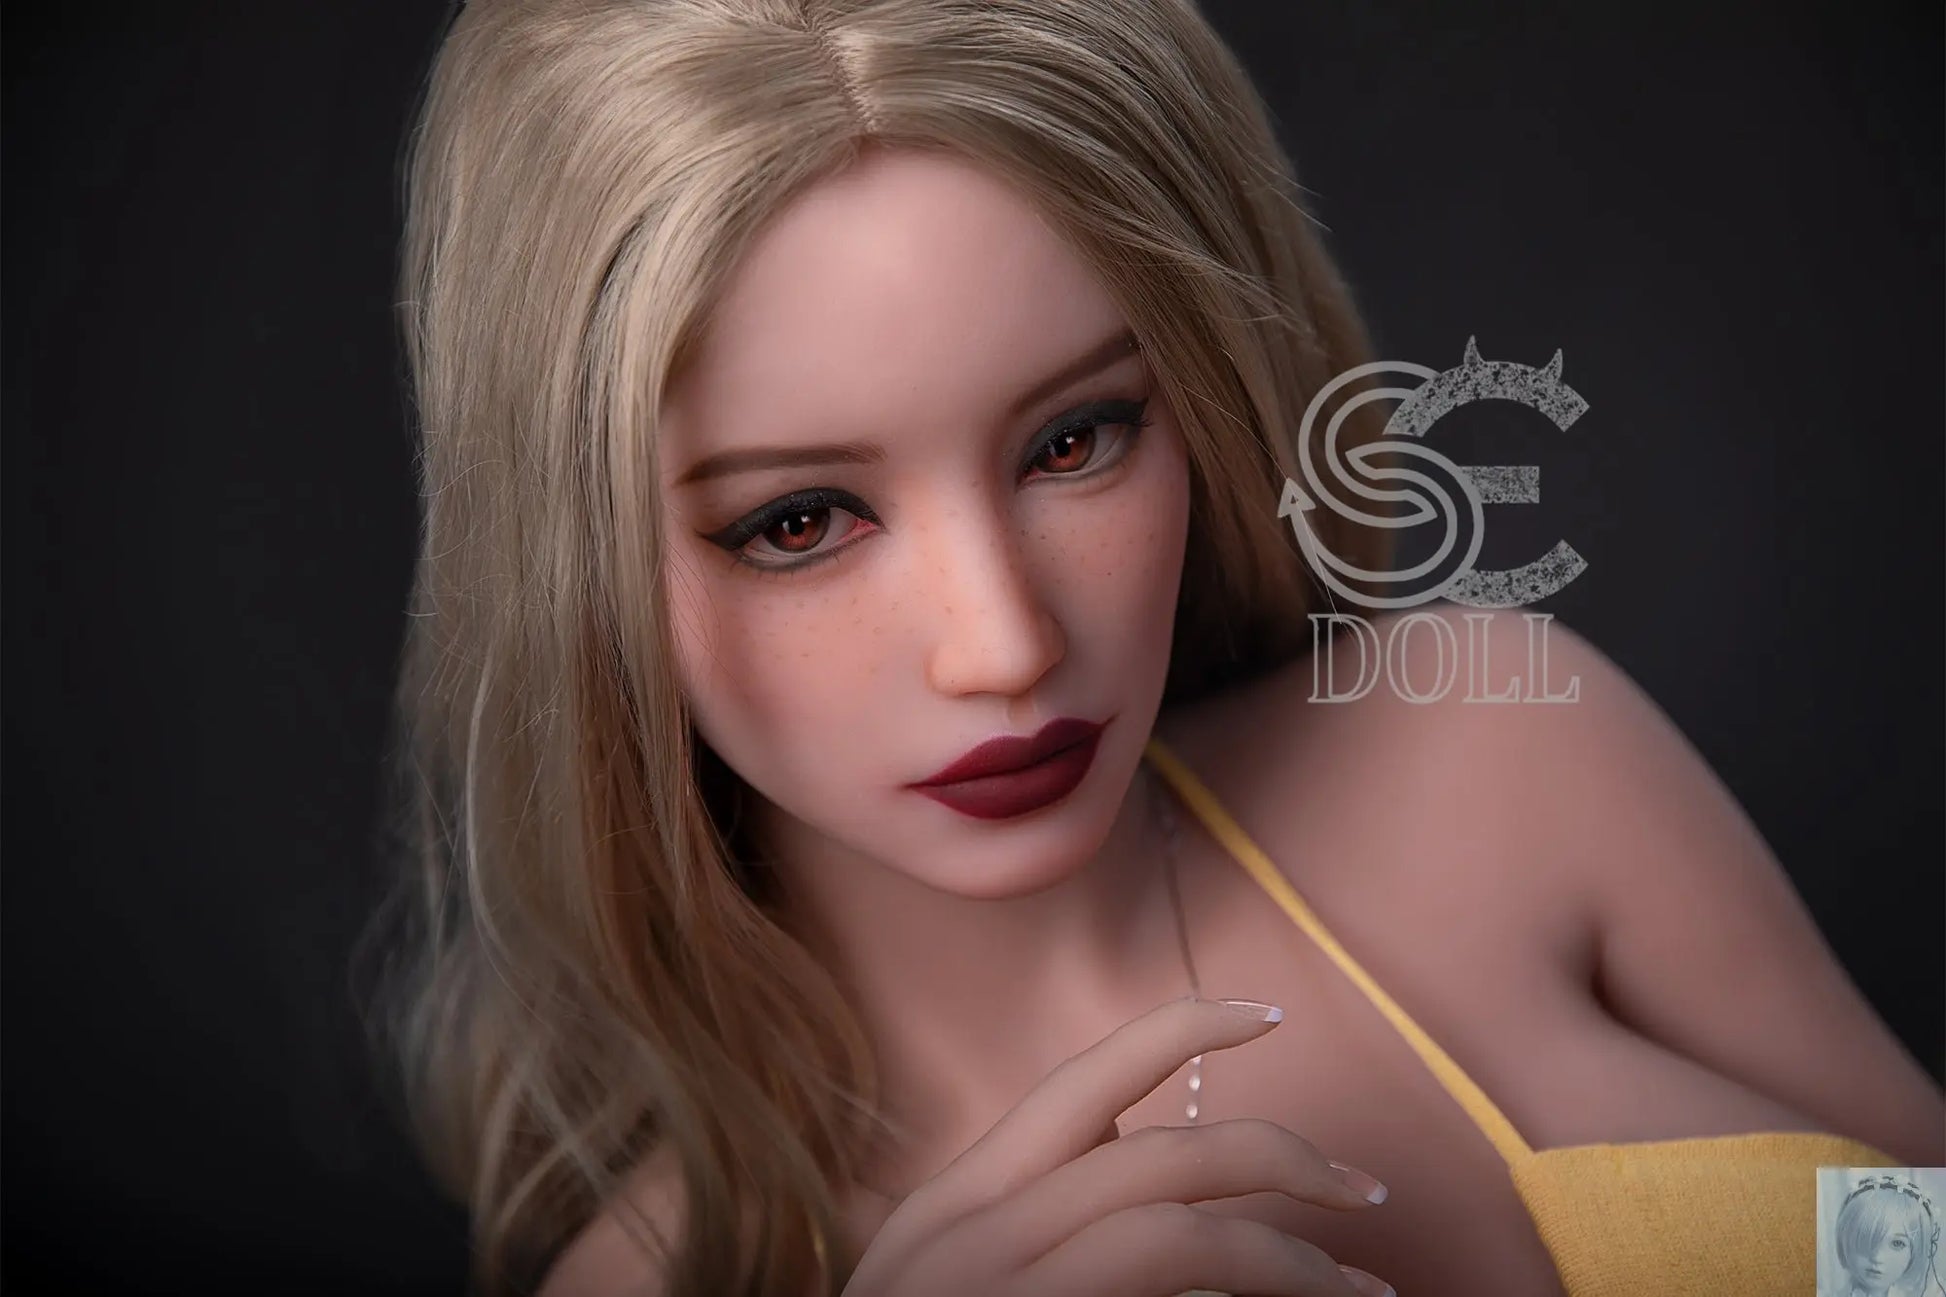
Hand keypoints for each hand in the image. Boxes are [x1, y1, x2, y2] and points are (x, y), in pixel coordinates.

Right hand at [839, 997, 1393, 1296]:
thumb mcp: (948, 1277)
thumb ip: (1035, 1211)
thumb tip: (1139, 1157)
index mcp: (955, 1203)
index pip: (1083, 1083)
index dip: (1182, 1032)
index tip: (1264, 1014)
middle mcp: (972, 1234)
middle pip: (1160, 1156)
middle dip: (1283, 1158)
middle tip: (1362, 1193)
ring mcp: (1000, 1293)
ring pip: (1177, 1235)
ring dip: (1290, 1259)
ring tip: (1361, 1291)